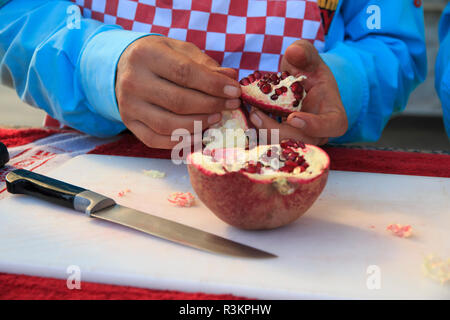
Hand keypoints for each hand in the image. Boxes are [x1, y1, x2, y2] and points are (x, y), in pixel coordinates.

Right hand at [116, 36, 241, 148]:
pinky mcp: (130, 124)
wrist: (122, 67)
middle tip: (231, 105)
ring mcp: (128, 106)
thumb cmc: (159, 57)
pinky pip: (157, 140)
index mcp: (145, 55)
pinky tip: (199, 133)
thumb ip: (205, 64)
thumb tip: (230, 79)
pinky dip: (182, 141)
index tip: (235, 91)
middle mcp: (133, 81)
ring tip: (217, 118)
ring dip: (200, 125)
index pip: (184, 73)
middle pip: (179, 101)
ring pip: (169, 125)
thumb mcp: (179, 50)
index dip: (213, 85)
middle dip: (211, 105)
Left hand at [249, 40, 347, 144]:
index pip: (332, 126)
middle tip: (256, 114)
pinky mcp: (283, 141)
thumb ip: (304, 52)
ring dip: (263, 133)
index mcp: (333, 114)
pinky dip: (257, 133)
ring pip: (282, 145)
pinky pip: (270, 144)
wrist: (297, 84)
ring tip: (250, 113)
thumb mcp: (308, 57)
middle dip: (276, 130)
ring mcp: (301, 140)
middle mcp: (318, 133)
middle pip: (301, 141)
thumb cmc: (308, 70)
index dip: (314, 125)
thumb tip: (294, 52)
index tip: (292, 117)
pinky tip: (247, 118)